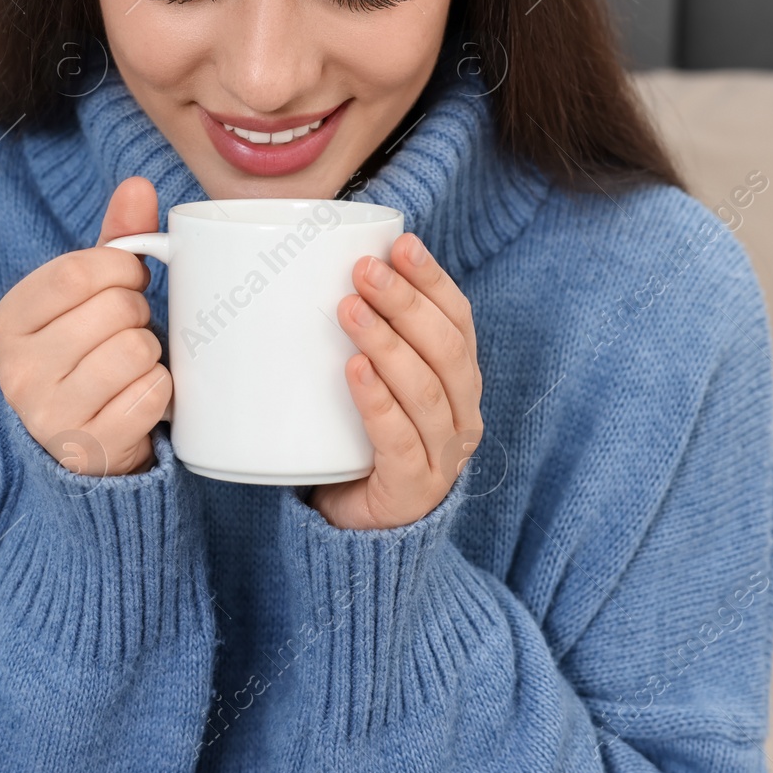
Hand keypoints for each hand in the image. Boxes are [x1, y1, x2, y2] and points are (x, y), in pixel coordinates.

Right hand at [0, 176, 171, 476]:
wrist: (89, 445)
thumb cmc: (90, 357)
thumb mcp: (91, 298)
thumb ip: (114, 241)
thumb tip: (138, 185)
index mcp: (8, 323)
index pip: (75, 272)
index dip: (120, 269)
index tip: (130, 279)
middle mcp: (17, 371)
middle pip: (113, 309)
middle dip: (138, 313)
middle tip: (128, 331)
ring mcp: (49, 415)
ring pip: (135, 350)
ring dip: (150, 353)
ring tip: (131, 365)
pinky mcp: (88, 448)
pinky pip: (151, 394)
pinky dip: (159, 392)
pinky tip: (138, 398)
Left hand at [308, 232, 484, 529]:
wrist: (356, 529)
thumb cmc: (358, 442)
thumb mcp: (368, 382)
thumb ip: (359, 335)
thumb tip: (310, 264)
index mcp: (458, 381)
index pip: (458, 319)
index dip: (433, 279)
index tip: (400, 243)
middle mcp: (463, 416)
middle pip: (445, 349)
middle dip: (406, 303)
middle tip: (363, 272)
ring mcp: (443, 457)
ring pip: (427, 391)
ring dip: (388, 344)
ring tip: (348, 310)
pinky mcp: (414, 491)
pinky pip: (400, 441)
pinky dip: (378, 402)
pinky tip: (355, 372)